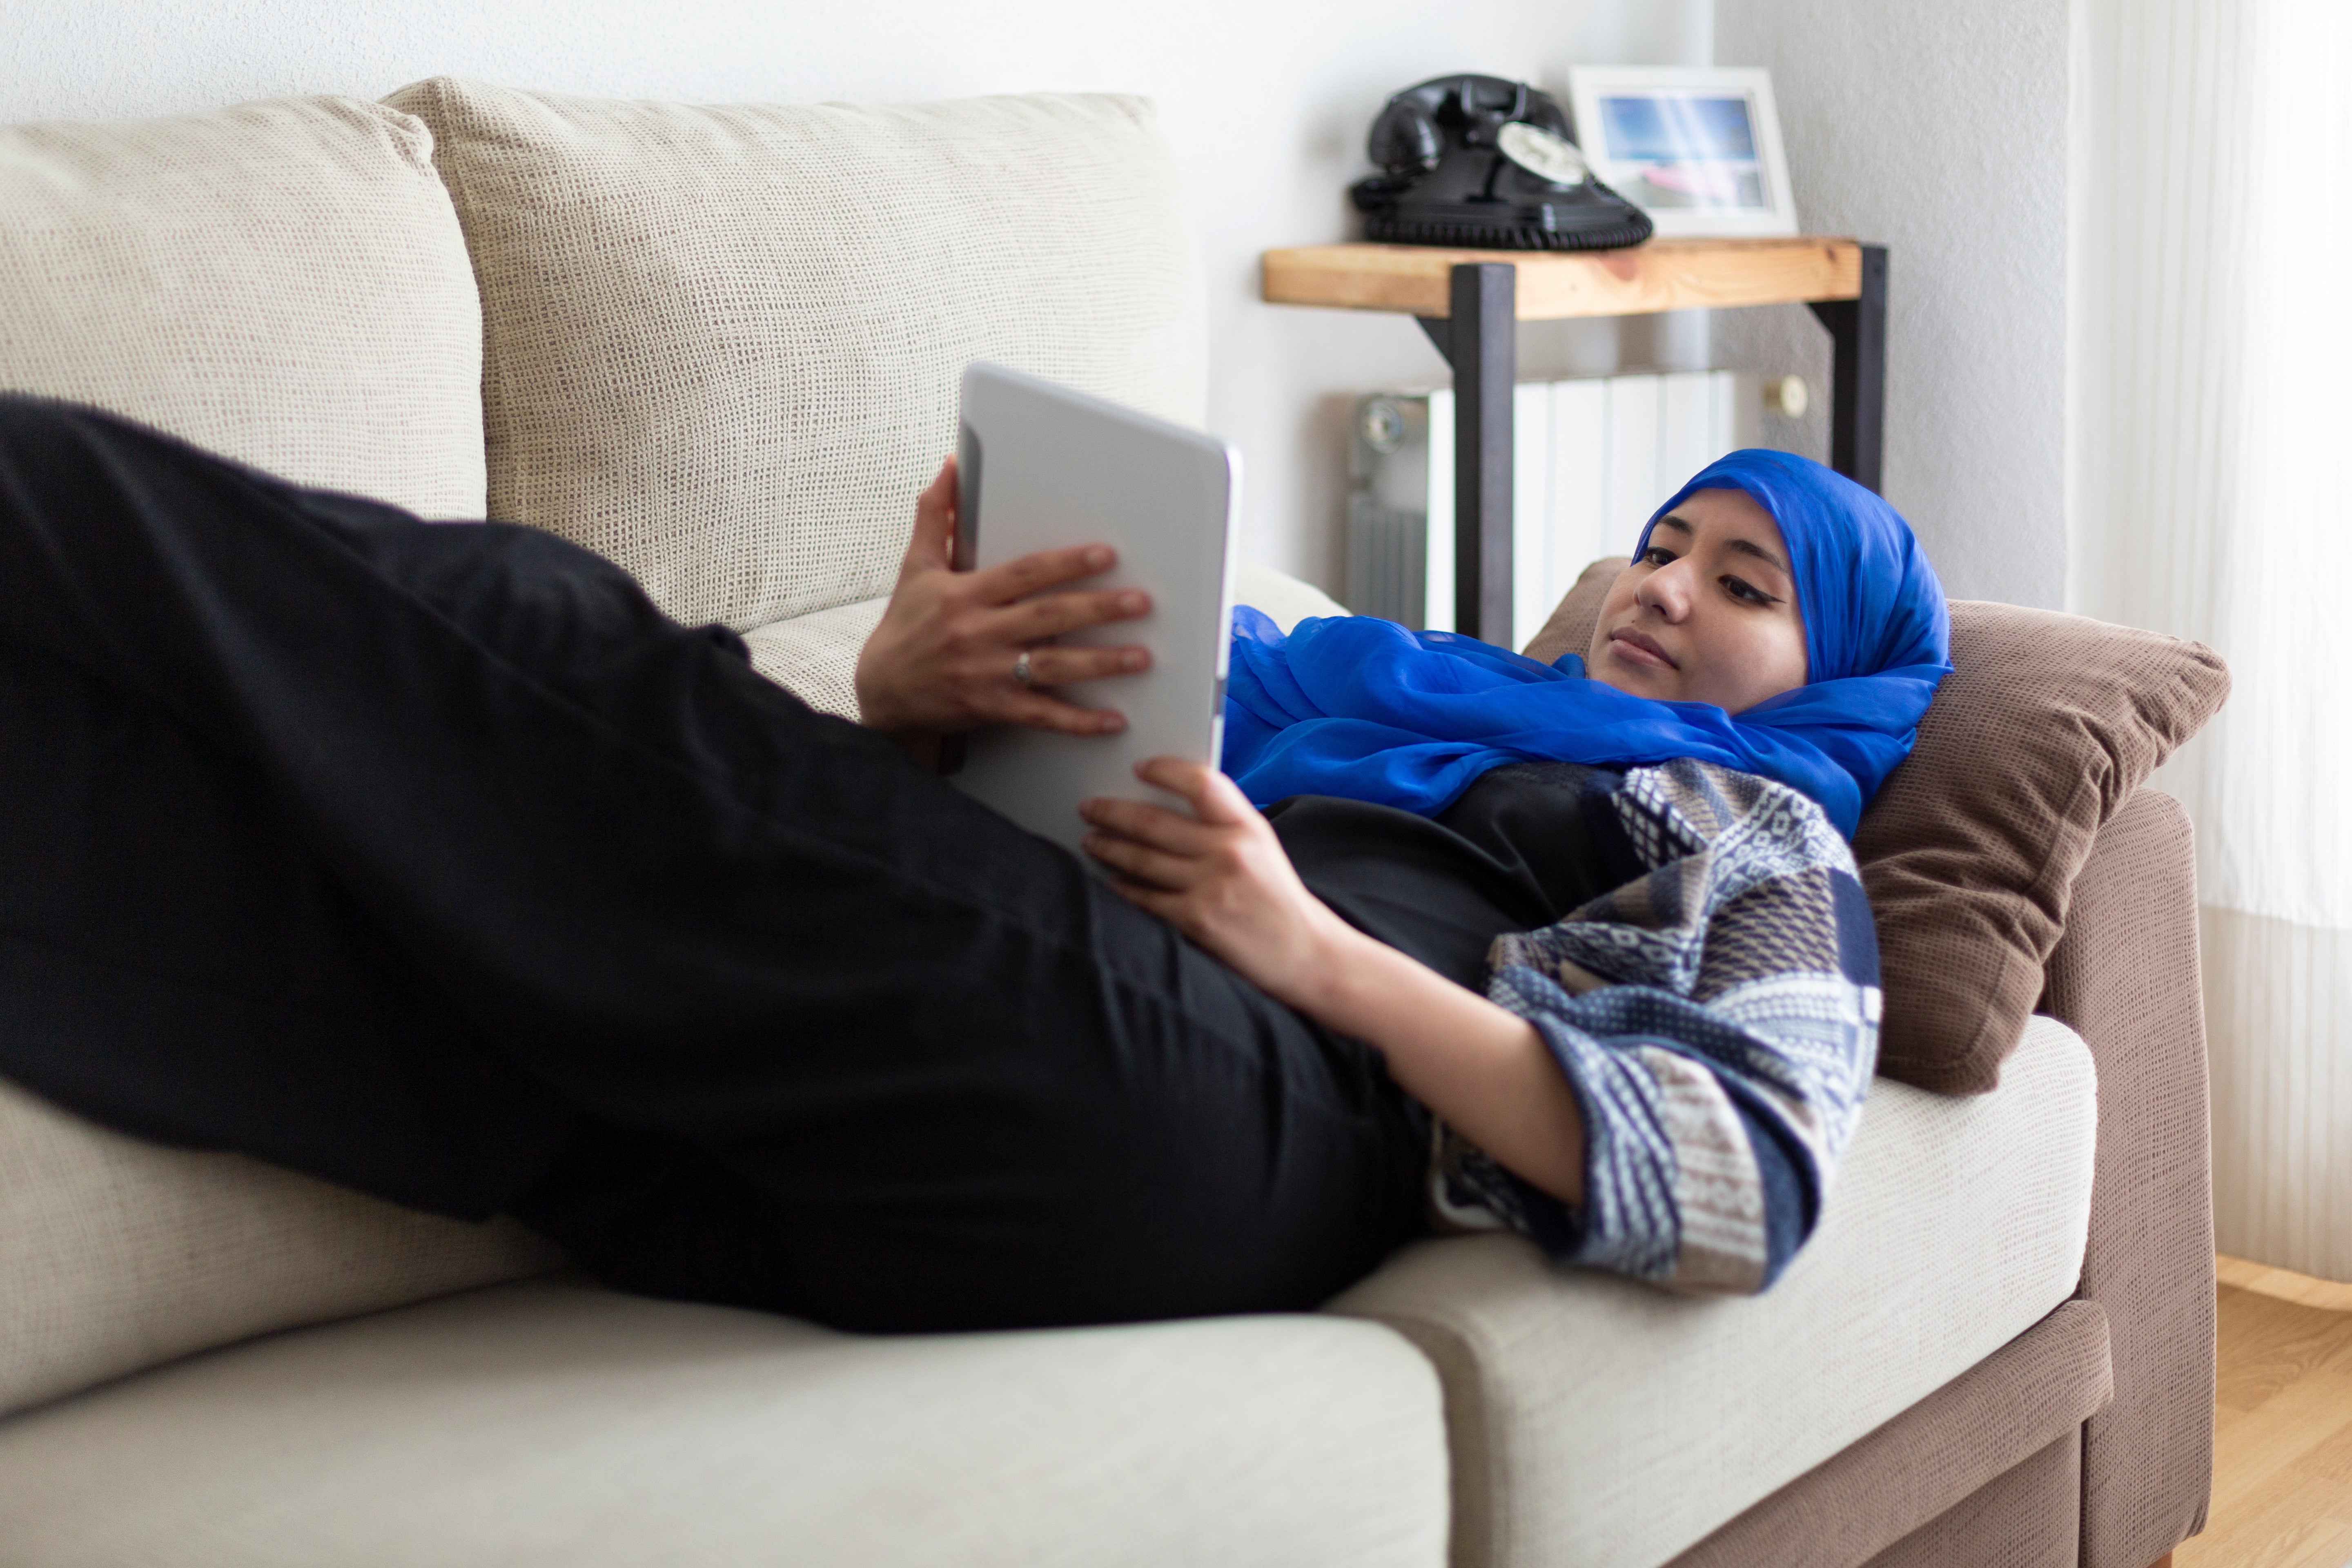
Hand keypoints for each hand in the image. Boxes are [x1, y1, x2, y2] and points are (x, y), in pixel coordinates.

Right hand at [855, 456, 1152, 742]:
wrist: (880, 693)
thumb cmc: (904, 628)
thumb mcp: (915, 567)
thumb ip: (936, 515)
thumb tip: (950, 465)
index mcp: (965, 594)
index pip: (1024, 573)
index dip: (1066, 563)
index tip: (1105, 554)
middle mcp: (978, 633)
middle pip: (1047, 616)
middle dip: (1098, 609)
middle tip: (1140, 602)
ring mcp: (987, 673)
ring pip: (1052, 666)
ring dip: (1100, 663)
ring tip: (1141, 657)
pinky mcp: (992, 708)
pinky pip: (1042, 715)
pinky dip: (1079, 721)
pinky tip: (1113, 720)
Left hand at [1090, 764, 1587, 1203]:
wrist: (1311, 958)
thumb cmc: (1282, 904)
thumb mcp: (1265, 850)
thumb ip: (1225, 826)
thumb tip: (1168, 807)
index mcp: (1250, 827)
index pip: (1201, 781)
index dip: (1165, 769)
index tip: (1140, 767)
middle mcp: (1230, 851)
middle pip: (1156, 822)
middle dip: (1114, 812)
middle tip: (1089, 806)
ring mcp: (1212, 887)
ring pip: (1143, 859)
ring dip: (1109, 848)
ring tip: (1091, 840)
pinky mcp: (1198, 921)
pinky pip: (1147, 899)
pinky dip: (1123, 889)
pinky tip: (1109, 881)